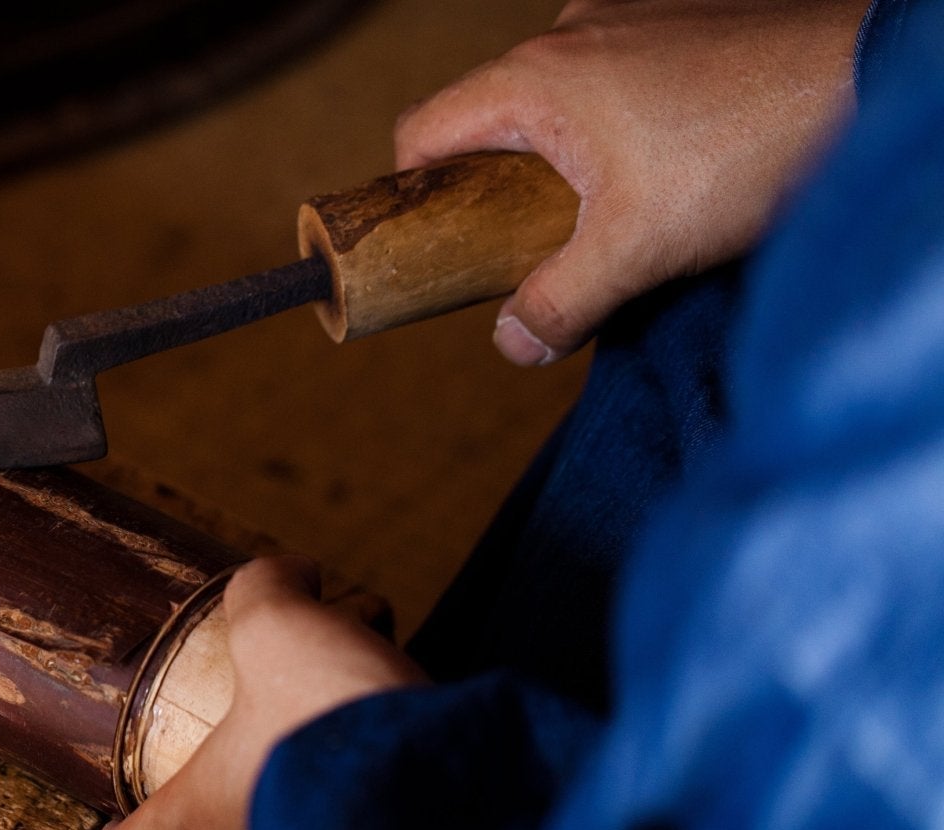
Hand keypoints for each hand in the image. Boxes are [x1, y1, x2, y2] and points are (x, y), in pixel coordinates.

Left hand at [99, 556, 424, 829]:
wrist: (453, 785)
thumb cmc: (329, 720)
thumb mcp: (276, 628)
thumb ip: (265, 589)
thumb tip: (290, 572)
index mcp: (197, 821)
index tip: (115, 819)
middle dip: (223, 793)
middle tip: (236, 742)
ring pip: (289, 828)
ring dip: (300, 779)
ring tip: (329, 712)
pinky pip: (355, 821)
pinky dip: (362, 781)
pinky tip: (388, 726)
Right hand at [395, 0, 868, 365]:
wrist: (869, 79)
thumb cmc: (753, 148)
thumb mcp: (638, 249)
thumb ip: (558, 302)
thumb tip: (513, 343)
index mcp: (532, 79)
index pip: (421, 133)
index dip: (414, 196)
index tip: (442, 247)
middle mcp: (567, 34)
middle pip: (487, 119)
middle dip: (500, 188)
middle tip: (542, 244)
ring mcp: (623, 17)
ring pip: (554, 101)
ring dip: (565, 159)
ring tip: (622, 208)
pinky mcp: (674, 20)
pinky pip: (611, 78)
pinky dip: (619, 125)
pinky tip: (674, 164)